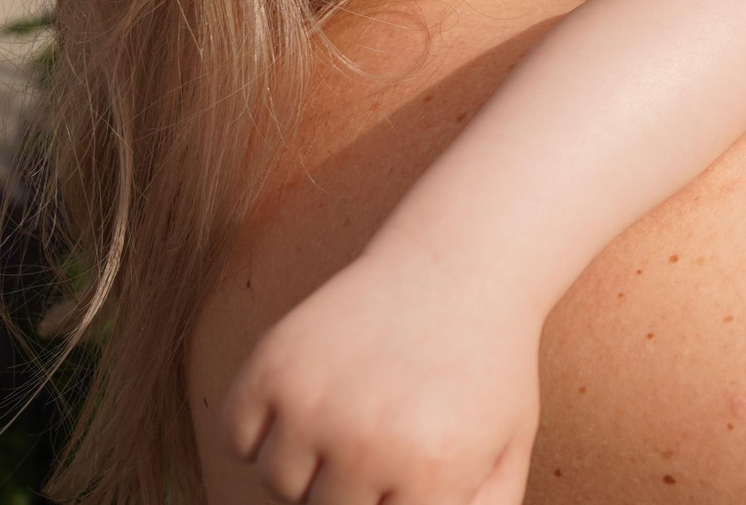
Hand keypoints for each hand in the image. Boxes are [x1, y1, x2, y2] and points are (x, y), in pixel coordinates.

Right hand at [223, 243, 540, 504]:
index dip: (396, 497)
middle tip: (389, 432)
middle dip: (355, 489)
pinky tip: (318, 393)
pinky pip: (239, 440)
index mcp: (433, 469)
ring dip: (310, 462)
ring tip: (359, 409)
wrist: (459, 264)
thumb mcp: (506, 449)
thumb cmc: (486, 367)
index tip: (409, 467)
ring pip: (279, 485)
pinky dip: (266, 429)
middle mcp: (367, 440)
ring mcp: (312, 402)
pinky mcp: (270, 366)